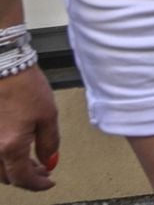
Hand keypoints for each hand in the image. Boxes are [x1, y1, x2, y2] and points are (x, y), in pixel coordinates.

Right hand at [0, 67, 57, 191]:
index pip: (23, 179)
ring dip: (14, 169)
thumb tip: (50, 161)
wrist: (3, 67)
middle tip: (44, 170)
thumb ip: (49, 142)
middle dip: (27, 177)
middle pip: (7, 177)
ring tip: (32, 160)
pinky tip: (16, 149)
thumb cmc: (24, 85)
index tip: (49, 182)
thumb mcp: (47, 115)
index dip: (38, 184)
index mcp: (10, 147)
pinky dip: (4, 157)